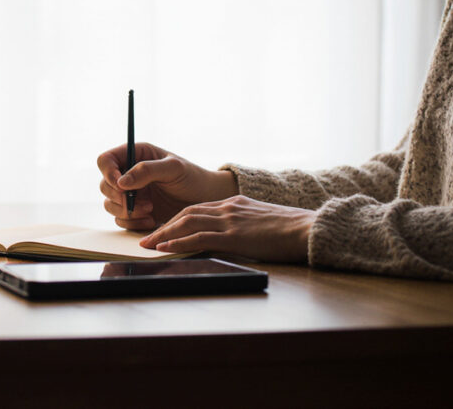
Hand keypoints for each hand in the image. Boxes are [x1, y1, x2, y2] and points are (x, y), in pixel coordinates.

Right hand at [97, 142, 238, 230]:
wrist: (204, 200)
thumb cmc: (192, 178)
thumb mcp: (173, 168)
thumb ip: (147, 170)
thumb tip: (122, 181)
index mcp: (134, 155)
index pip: (106, 160)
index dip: (108, 172)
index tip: (121, 185)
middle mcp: (128, 174)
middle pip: (105, 185)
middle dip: (120, 197)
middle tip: (141, 204)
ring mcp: (130, 194)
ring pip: (110, 204)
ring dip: (126, 211)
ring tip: (149, 211)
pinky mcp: (134, 212)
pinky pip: (121, 220)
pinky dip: (133, 223)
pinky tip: (151, 220)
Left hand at [139, 196, 313, 262]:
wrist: (307, 228)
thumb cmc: (290, 229)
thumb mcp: (261, 220)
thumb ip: (243, 224)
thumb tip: (231, 237)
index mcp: (233, 203)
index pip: (196, 208)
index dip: (176, 219)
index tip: (161, 229)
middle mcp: (227, 208)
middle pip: (186, 213)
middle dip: (163, 226)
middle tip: (144, 239)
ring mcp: (229, 220)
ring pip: (187, 222)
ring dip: (163, 234)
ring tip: (147, 245)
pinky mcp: (233, 235)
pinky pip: (199, 237)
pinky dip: (178, 242)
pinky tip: (164, 248)